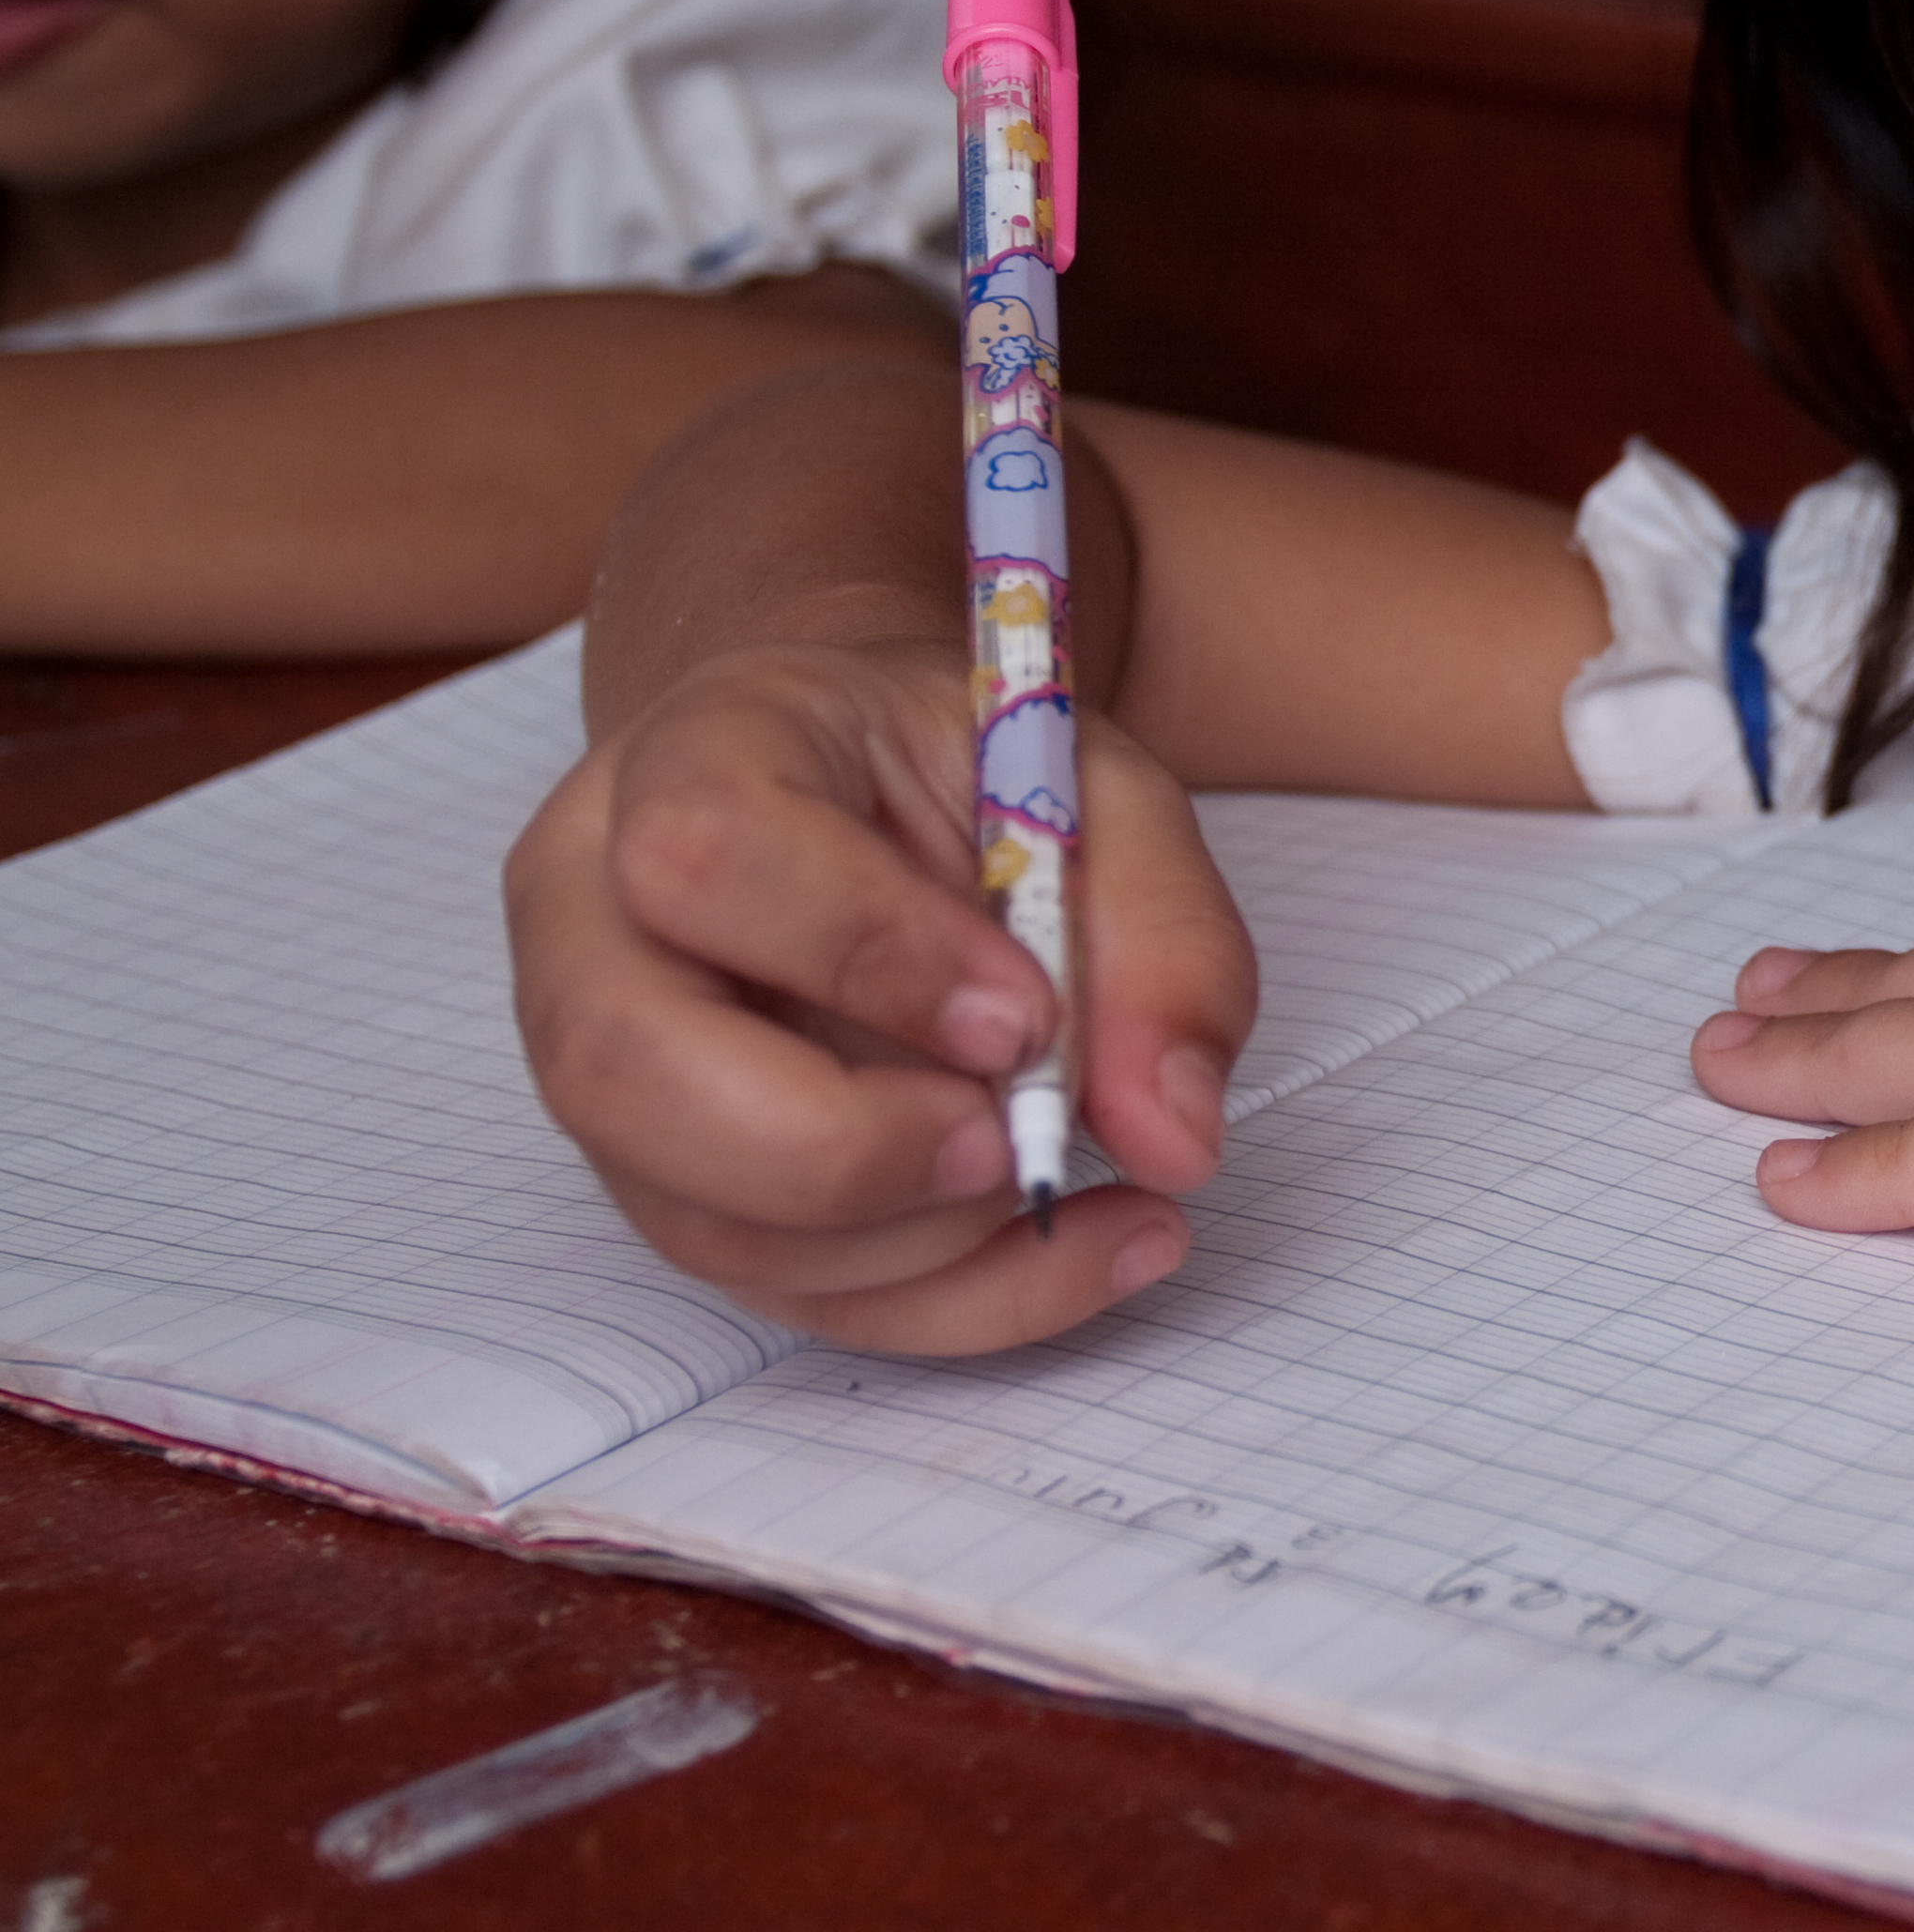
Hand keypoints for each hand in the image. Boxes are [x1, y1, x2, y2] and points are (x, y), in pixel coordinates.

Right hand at [506, 637, 1257, 1350]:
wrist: (880, 793)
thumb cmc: (968, 774)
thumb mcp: (1102, 795)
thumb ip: (1161, 939)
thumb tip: (1174, 1136)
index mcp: (691, 757)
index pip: (706, 856)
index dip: (870, 955)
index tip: (1021, 1016)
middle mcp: (596, 918)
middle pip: (625, 1069)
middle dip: (844, 1150)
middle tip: (1016, 1144)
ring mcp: (605, 1068)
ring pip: (696, 1217)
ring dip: (916, 1246)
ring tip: (1069, 1181)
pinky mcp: (675, 1183)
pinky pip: (781, 1291)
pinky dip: (953, 1299)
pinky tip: (1087, 1245)